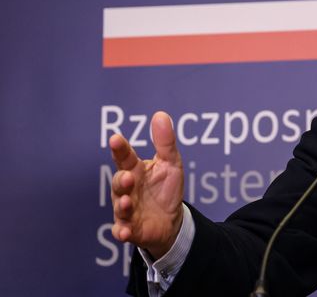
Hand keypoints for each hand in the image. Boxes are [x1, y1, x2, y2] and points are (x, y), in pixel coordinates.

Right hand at [109, 111, 184, 258]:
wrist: (171, 220)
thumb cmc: (166, 189)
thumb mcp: (171, 163)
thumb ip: (165, 142)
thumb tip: (160, 114)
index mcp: (135, 170)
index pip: (124, 157)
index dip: (120, 149)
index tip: (116, 139)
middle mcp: (127, 190)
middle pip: (118, 183)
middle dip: (121, 180)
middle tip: (128, 176)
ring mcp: (127, 210)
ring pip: (120, 207)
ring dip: (122, 204)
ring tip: (128, 201)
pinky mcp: (131, 229)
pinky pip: (122, 231)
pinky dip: (122, 231)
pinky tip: (124, 231)